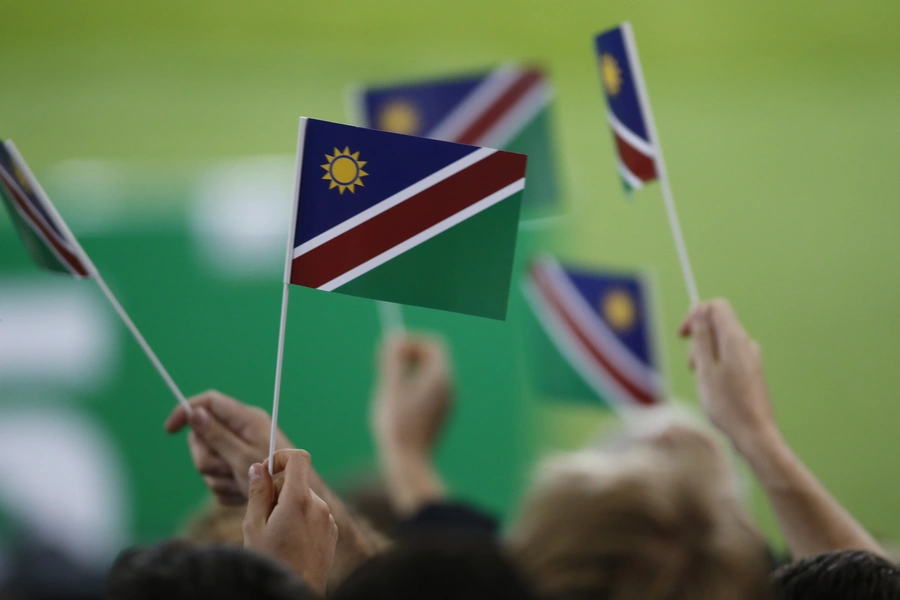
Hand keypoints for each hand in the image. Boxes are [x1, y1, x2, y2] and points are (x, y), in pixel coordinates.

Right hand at [165, 390, 291, 503]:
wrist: (292, 507)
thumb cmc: (275, 478)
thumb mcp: (241, 457)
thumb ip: (217, 435)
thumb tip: (196, 413)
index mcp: (246, 419)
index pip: (209, 402)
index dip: (186, 411)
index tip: (169, 430)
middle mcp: (242, 431)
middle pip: (203, 437)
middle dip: (207, 459)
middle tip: (225, 470)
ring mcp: (240, 450)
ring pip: (208, 462)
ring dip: (218, 478)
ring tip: (239, 485)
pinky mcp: (239, 469)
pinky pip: (217, 478)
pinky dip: (226, 489)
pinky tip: (241, 494)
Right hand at [243, 450, 337, 594]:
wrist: (296, 589)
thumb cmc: (272, 559)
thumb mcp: (254, 525)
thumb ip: (258, 492)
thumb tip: (258, 467)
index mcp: (298, 499)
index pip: (299, 458)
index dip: (281, 457)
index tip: (267, 471)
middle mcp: (318, 505)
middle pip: (297, 481)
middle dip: (279, 490)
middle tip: (264, 515)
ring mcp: (328, 518)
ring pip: (304, 499)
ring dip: (290, 506)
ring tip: (278, 533)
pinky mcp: (332, 530)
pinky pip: (314, 513)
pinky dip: (302, 519)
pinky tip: (292, 541)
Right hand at [371, 334, 452, 457]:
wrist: (409, 464)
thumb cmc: (397, 425)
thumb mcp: (390, 388)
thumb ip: (393, 361)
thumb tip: (394, 339)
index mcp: (440, 377)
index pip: (434, 345)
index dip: (412, 341)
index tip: (391, 346)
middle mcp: (449, 387)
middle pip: (433, 358)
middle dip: (409, 354)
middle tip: (383, 360)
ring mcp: (447, 402)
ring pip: (429, 375)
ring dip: (408, 370)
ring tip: (386, 387)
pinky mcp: (440, 415)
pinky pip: (428, 391)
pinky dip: (412, 386)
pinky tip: (395, 404)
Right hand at [679, 299, 778, 455]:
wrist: (754, 433)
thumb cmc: (726, 403)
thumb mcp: (705, 368)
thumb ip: (702, 336)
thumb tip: (698, 308)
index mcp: (735, 338)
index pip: (716, 307)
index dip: (697, 315)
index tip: (683, 335)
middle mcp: (746, 343)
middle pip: (717, 325)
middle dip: (698, 340)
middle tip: (693, 367)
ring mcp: (751, 357)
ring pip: (721, 343)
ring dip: (705, 356)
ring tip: (702, 380)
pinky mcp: (751, 371)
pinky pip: (728, 357)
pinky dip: (715, 366)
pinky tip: (713, 387)